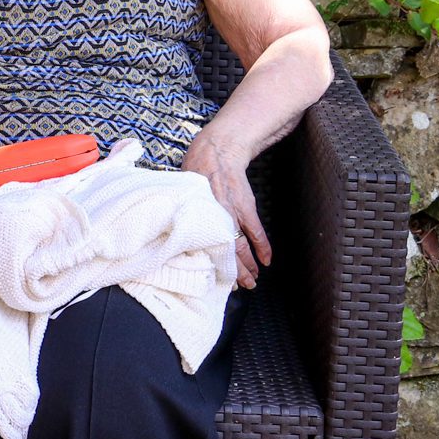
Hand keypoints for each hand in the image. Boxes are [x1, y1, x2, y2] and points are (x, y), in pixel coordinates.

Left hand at [181, 129, 270, 289]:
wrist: (217, 150)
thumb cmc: (196, 171)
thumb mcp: (183, 192)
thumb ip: (183, 212)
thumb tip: (173, 233)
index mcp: (195, 213)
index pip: (201, 246)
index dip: (208, 265)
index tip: (212, 280)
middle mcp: (212, 215)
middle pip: (223, 250)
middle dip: (233, 272)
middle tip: (239, 288)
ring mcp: (231, 211)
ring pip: (240, 245)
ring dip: (248, 265)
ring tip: (252, 281)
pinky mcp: (245, 204)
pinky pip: (256, 231)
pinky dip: (262, 247)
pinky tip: (266, 261)